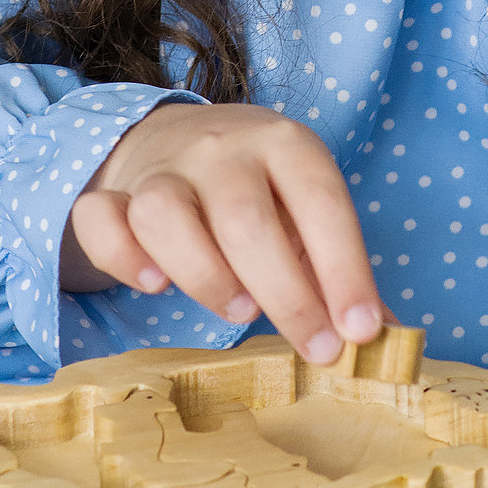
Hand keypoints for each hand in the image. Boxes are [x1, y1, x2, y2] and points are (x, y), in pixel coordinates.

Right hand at [61, 102, 383, 365]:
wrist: (174, 139)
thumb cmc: (259, 191)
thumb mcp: (307, 212)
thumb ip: (342, 270)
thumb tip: (386, 341)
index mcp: (286, 145)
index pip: (321, 203)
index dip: (345, 269)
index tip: (358, 332)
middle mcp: (223, 148)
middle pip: (244, 219)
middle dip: (284, 293)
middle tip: (313, 347)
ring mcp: (162, 168)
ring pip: (165, 213)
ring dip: (203, 273)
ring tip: (238, 311)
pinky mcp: (113, 192)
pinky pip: (101, 220)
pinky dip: (123, 257)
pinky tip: (154, 284)